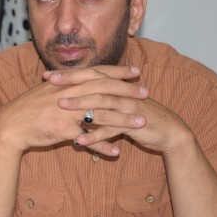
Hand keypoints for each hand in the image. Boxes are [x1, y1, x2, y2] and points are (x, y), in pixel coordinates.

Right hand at [0, 65, 145, 154]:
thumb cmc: (27, 108)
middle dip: (127, 91)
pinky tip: (116, 151)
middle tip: (146, 93)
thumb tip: (78, 80)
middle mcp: (69, 94)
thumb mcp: (47, 90)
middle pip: (104, 90)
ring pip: (101, 114)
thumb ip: (64, 85)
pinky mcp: (63, 130)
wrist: (10, 125)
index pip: (97, 72)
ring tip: (141, 122)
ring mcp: (67, 112)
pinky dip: (103, 145)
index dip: (117, 71)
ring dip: (124, 119)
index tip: (135, 71)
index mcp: (66, 83)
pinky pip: (88, 139)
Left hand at [49, 66, 191, 153]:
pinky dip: (95, 136)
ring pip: (102, 103)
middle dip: (71, 83)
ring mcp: (128, 107)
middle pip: (93, 83)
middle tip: (50, 83)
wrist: (168, 132)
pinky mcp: (134, 124)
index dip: (69, 75)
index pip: (89, 75)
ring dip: (80, 105)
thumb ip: (101, 97)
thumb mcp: (119, 104)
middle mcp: (122, 92)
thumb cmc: (138, 117)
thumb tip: (78, 93)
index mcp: (116, 86)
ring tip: (60, 107)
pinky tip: (79, 141)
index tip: (48, 75)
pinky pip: (112, 130)